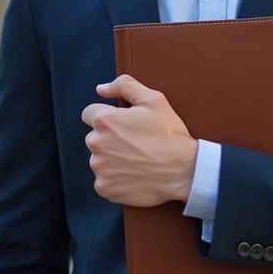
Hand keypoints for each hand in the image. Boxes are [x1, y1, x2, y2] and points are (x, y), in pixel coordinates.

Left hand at [81, 75, 197, 206]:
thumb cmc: (169, 135)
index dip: (106, 117)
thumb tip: (102, 89)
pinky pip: (103, 181)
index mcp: (106, 120)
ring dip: (111, 159)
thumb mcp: (154, 100)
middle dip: (108, 139)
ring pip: (98, 160)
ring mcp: (100, 168)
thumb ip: (124, 86)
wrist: (183, 171)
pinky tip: (133, 174)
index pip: (89, 114)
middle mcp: (97, 144)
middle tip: (133, 143)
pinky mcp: (105, 188)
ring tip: (135, 159)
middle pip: (93, 138)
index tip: (121, 125)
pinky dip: (115, 179)